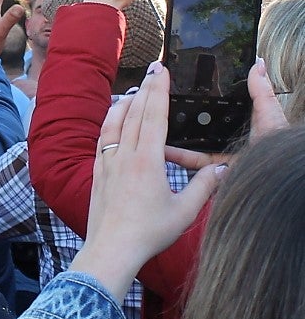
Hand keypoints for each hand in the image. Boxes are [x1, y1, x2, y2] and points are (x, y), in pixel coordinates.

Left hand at [71, 63, 222, 302]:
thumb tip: (221, 170)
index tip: (162, 71)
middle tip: (153, 70)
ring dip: (124, 104)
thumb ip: (204, 187)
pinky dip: (109, 123)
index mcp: (148, 160)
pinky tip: (112, 122)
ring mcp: (108, 162)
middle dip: (145, 89)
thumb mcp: (185, 212)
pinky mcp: (97, 172)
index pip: (154, 116)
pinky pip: (102, 139)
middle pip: (135, 113)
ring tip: (133, 92)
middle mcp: (125, 155)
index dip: (159, 91)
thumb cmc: (149, 232)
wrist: (112, 249)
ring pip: (114, 123)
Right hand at [164, 58, 288, 170]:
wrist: (275, 172)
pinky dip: (177, 155)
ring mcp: (218, 153)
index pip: (214, 108)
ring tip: (156, 124)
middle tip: (161, 104)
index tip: (180, 87)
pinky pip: (192, 160)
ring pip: (191, 142)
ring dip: (173, 135)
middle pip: (199, 125)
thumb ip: (260, 91)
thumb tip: (257, 63)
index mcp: (238, 122)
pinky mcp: (212, 168)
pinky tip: (163, 147)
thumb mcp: (269, 113)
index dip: (199, 99)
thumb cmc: (277, 145)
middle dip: (181, 117)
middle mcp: (226, 137)